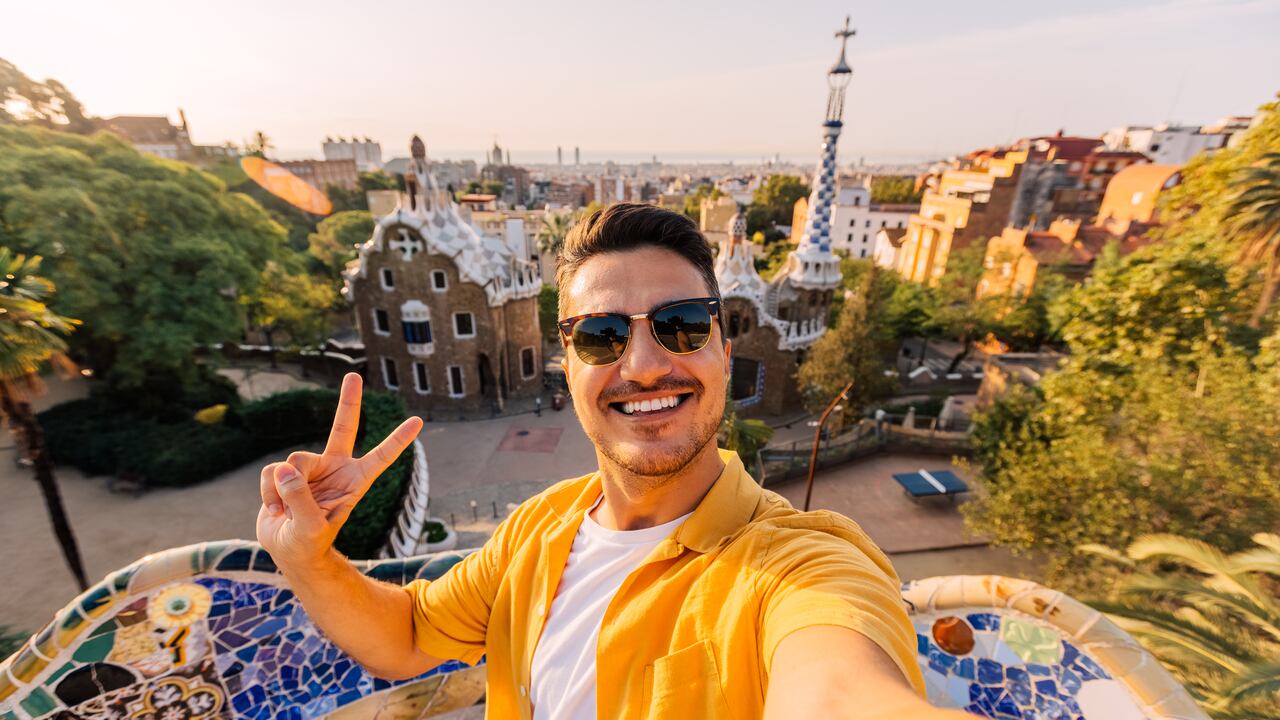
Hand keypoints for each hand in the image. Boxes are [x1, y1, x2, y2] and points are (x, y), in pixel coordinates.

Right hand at [256, 373, 423, 568]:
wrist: (288, 551)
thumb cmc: (307, 544)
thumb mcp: (310, 528)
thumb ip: (300, 498)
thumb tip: (285, 468)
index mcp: (355, 482)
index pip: (381, 457)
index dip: (398, 440)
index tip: (418, 421)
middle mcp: (335, 468)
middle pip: (342, 427)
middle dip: (348, 401)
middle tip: (353, 375)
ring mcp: (310, 469)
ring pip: (293, 461)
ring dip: (283, 489)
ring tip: (287, 513)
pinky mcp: (285, 473)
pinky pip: (271, 472)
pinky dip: (268, 493)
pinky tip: (275, 509)